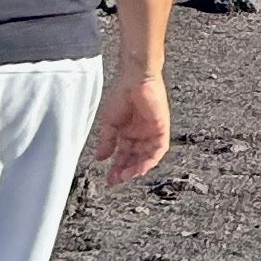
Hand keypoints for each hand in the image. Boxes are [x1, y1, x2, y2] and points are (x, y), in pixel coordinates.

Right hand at [91, 69, 171, 188]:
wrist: (134, 79)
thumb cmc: (122, 95)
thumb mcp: (110, 123)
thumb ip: (107, 142)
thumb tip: (99, 158)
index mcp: (128, 133)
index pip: (123, 155)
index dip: (116, 168)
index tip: (108, 179)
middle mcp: (141, 135)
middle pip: (135, 158)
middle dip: (125, 171)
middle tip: (115, 180)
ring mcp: (152, 132)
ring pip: (147, 156)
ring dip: (137, 168)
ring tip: (125, 176)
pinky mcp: (161, 128)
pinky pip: (159, 148)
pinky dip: (150, 159)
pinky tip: (140, 167)